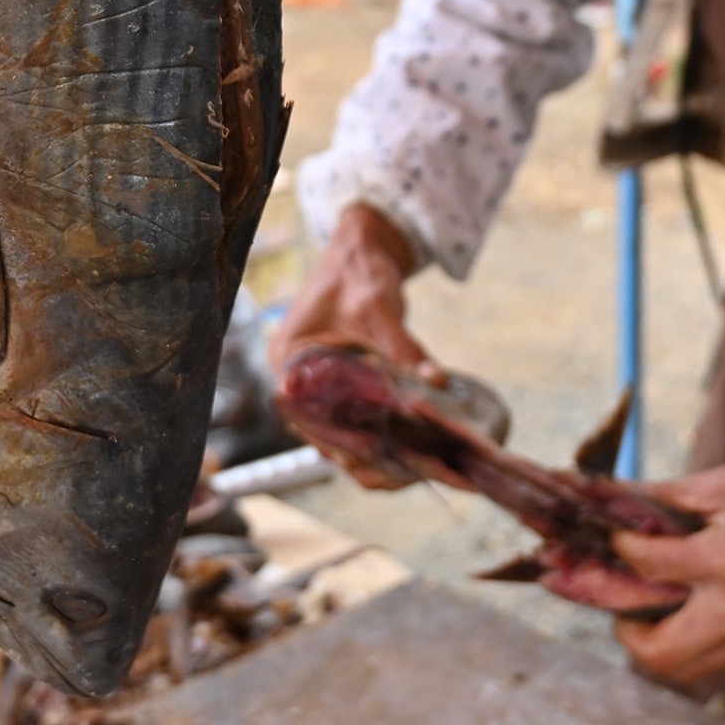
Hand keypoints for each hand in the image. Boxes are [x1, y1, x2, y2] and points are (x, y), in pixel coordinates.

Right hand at [269, 204, 440, 488]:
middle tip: (403, 475)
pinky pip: (357, 423)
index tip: (371, 459)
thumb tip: (436, 382)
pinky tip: (413, 453)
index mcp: (288, 359)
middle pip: (324, 435)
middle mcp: (297, 382)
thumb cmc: (359, 271)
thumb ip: (402, 347)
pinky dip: (381, 438)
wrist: (363, 249)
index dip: (338, 442)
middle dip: (363, 459)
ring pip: (342, 436)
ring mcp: (318, 389)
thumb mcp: (378, 308)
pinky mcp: (341, 390)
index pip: (306, 416)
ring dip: (374, 455)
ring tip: (413, 473)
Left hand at [611, 449, 724, 684]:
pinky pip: (723, 660)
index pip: (653, 567)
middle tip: (624, 609)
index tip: (615, 542)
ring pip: (691, 666)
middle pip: (662, 652)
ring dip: (663, 644)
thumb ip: (670, 498)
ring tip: (657, 611)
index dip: (623, 552)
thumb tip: (617, 499)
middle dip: (629, 635)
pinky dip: (700, 642)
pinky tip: (700, 612)